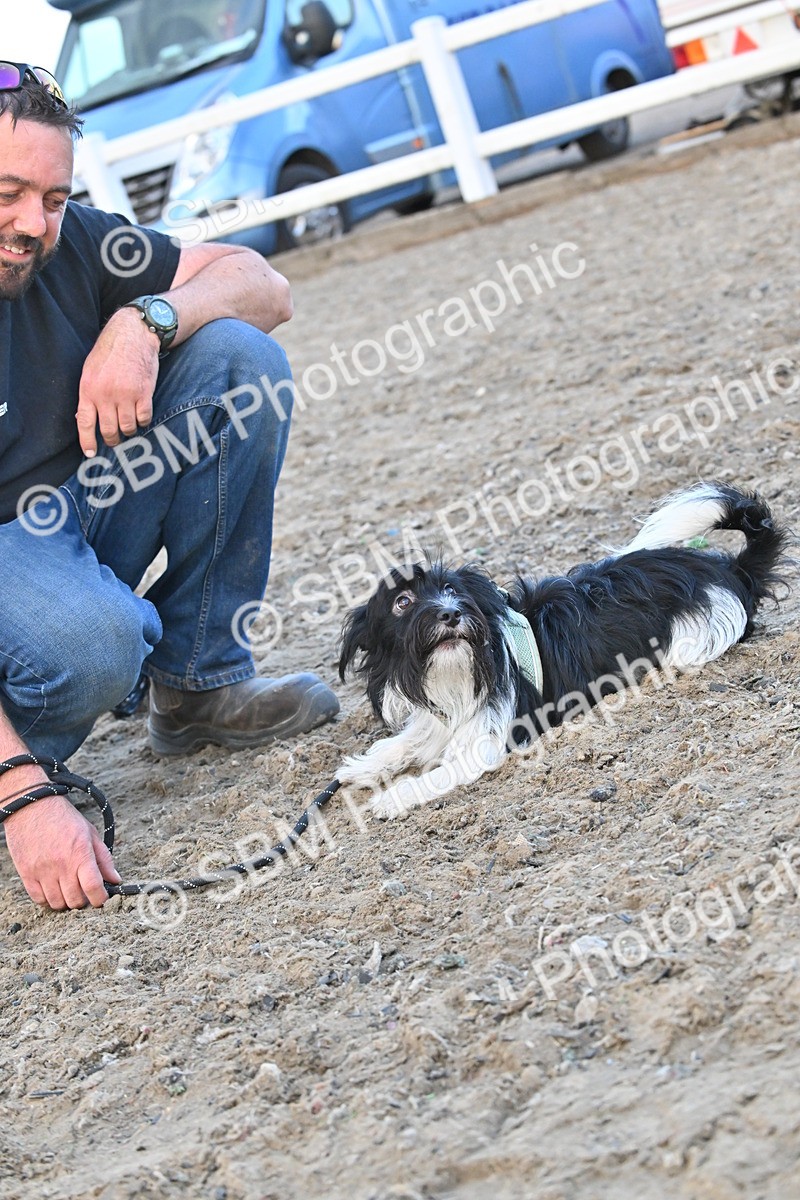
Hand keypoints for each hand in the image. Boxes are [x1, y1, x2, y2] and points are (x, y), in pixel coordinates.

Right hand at [4, 793, 120, 908]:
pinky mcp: (26, 873)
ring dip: (66, 901)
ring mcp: (42, 871)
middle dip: (84, 901)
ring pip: (57, 903)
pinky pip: (39, 899)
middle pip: (76, 900)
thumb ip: (104, 858)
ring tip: (68, 890)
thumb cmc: (64, 818)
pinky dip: (47, 899)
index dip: (100, 899)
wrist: (32, 807)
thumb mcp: (90, 833)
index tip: (101, 898)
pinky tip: (52, 889)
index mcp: (80, 854)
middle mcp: (62, 866)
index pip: (93, 888)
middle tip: (84, 892)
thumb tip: (115, 880)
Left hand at [76, 308, 159, 456]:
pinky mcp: (144, 393)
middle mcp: (106, 394)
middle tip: (115, 439)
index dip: (87, 441)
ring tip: (129, 426)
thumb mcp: (90, 370)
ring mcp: (126, 395)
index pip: (85, 422)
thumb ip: (89, 394)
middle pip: (109, 430)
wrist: (133, 334)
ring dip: (129, 430)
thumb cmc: (110, 352)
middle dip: (112, 439)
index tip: (91, 453)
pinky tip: (141, 415)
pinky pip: (144, 418)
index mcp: (89, 389)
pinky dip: (143, 421)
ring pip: (128, 427)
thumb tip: (86, 418)